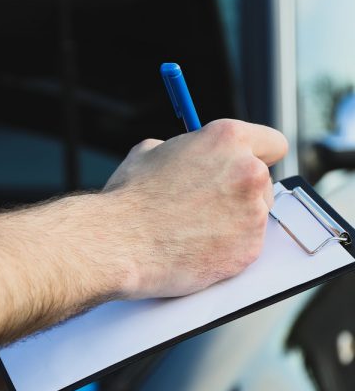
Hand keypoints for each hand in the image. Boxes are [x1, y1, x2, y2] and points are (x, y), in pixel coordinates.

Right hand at [103, 119, 287, 297]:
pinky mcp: (249, 250)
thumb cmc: (129, 199)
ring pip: (255, 218)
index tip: (244, 169)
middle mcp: (248, 172)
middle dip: (240, 193)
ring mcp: (252, 214)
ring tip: (194, 230)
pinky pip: (246, 248)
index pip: (272, 143)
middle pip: (264, 183)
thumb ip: (184, 151)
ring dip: (233, 223)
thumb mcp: (150, 152)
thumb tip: (190, 157)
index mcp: (228, 139)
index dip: (256, 156)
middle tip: (208, 206)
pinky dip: (227, 251)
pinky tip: (196, 249)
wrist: (118, 243)